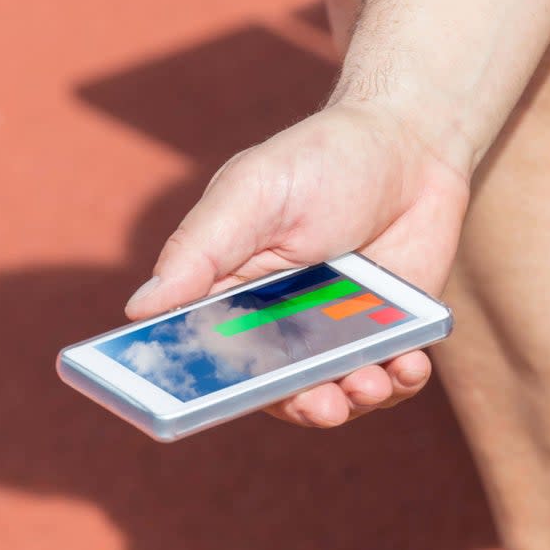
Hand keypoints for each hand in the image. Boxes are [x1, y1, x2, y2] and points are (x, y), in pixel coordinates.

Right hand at [125, 101, 469, 425]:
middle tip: (322, 403)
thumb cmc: (319, 160)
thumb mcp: (252, 191)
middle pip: (279, 390)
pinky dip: (401, 382)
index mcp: (231, 295)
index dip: (205, 389)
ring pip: (339, 392)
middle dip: (301, 405)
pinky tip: (408, 367)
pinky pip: (393, 377)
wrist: (409, 144)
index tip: (212, 405)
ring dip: (354, 400)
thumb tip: (140, 307)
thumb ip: (201, 250)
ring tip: (370, 382)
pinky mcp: (390, 333)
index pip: (207, 355)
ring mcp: (338, 333)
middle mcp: (281, 325)